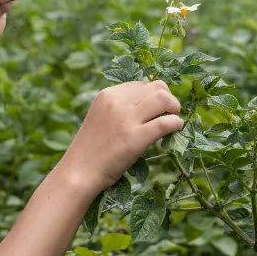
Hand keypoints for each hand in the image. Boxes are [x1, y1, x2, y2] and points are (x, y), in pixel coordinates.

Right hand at [56, 79, 183, 197]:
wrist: (80, 171)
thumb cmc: (91, 148)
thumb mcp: (101, 117)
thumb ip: (120, 107)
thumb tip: (150, 103)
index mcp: (107, 94)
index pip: (142, 84)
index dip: (153, 95)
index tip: (157, 108)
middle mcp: (117, 102)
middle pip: (157, 87)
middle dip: (168, 98)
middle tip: (169, 113)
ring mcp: (127, 119)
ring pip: (164, 99)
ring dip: (174, 108)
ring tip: (173, 119)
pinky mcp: (136, 138)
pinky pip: (166, 122)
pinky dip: (176, 124)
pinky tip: (175, 129)